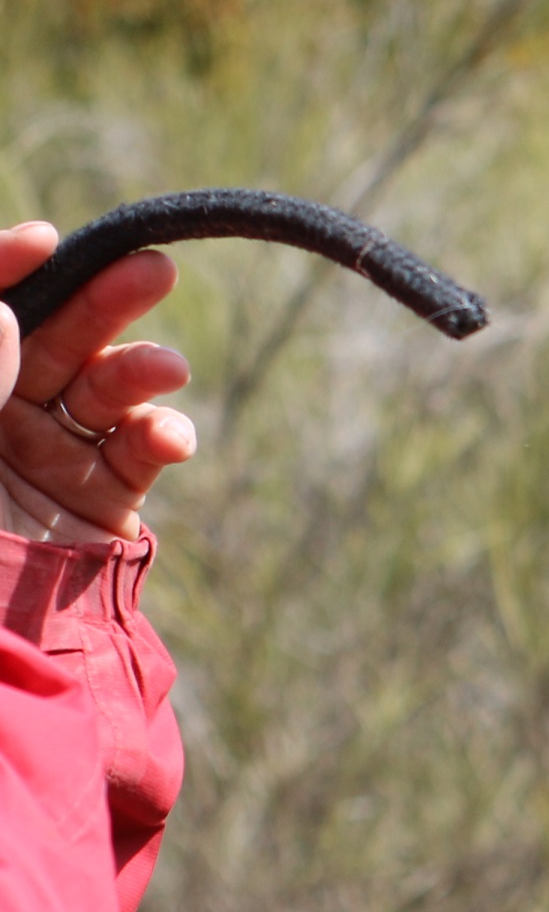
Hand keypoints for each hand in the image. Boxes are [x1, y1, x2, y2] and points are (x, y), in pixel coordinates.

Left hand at [0, 222, 194, 544]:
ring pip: (98, 390)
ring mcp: (42, 462)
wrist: (9, 669)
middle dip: (99, 303)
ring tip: (169, 371)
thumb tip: (0, 306)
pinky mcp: (96, 505)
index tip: (47, 242)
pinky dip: (160, 438)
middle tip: (154, 269)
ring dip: (140, 371)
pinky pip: (134, 454)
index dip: (6, 271)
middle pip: (44, 339)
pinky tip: (169, 439)